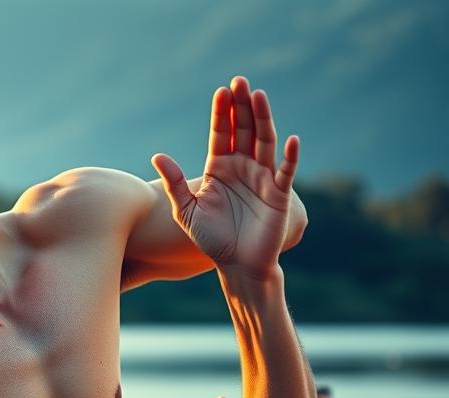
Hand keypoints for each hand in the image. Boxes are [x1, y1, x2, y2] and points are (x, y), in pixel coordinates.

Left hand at [152, 76, 299, 281]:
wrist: (235, 264)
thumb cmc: (211, 239)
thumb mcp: (186, 211)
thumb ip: (174, 184)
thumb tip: (157, 156)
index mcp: (219, 168)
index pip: (221, 134)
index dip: (221, 113)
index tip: (221, 91)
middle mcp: (243, 167)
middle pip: (244, 130)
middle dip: (242, 106)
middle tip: (240, 81)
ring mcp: (263, 178)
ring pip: (264, 142)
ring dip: (263, 119)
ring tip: (259, 95)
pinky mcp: (279, 194)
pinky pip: (286, 172)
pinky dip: (289, 157)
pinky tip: (290, 140)